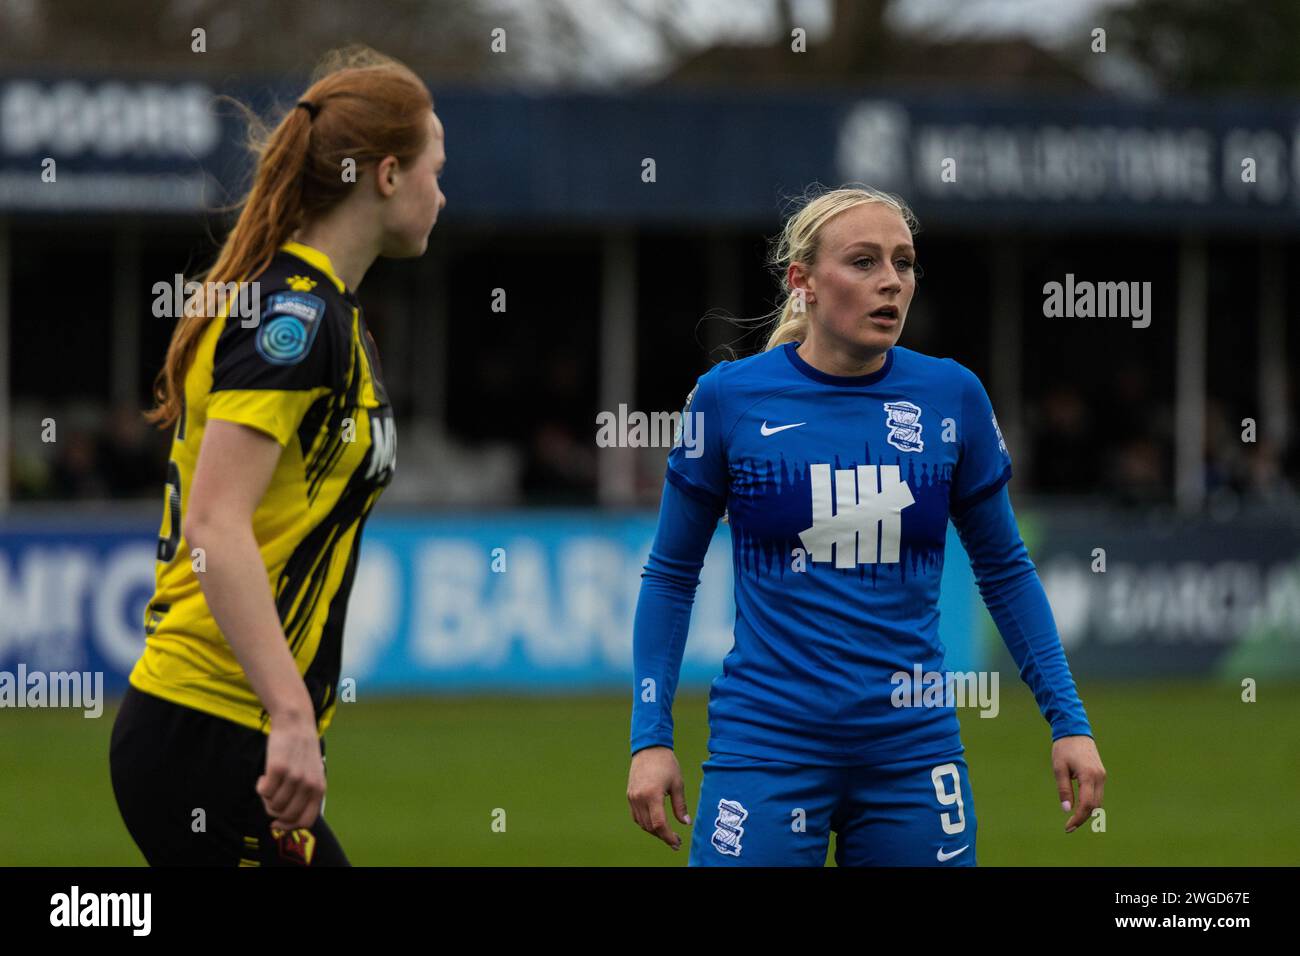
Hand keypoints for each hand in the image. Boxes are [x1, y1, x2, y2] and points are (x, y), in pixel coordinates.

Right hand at [257, 712, 325, 830]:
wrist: (295, 723)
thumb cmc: (301, 751)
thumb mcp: (312, 774)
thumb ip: (305, 796)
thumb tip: (284, 822)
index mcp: (319, 789)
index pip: (305, 821)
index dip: (289, 826)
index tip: (276, 823)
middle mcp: (309, 785)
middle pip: (286, 816)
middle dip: (274, 812)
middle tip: (270, 797)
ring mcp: (294, 777)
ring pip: (273, 805)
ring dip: (266, 798)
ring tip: (270, 782)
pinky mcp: (278, 768)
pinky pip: (263, 792)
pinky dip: (260, 787)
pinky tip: (263, 776)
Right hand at [627, 746, 690, 849]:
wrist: (649, 748)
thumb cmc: (666, 764)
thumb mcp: (677, 784)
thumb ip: (680, 805)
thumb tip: (685, 823)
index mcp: (653, 795)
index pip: (659, 824)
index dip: (668, 836)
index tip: (677, 843)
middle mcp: (640, 798)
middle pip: (649, 827)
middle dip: (662, 836)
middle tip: (675, 841)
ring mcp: (632, 797)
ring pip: (641, 823)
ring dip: (653, 831)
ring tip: (666, 833)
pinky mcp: (630, 795)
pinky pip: (636, 815)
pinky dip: (645, 823)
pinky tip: (655, 823)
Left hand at [1052, 735, 1104, 832]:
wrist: (1075, 731)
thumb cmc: (1064, 748)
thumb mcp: (1059, 768)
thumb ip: (1064, 789)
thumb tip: (1067, 809)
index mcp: (1088, 776)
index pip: (1087, 804)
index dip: (1078, 818)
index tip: (1068, 827)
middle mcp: (1099, 777)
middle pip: (1095, 806)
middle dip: (1083, 819)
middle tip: (1069, 827)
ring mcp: (1102, 776)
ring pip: (1098, 801)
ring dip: (1088, 813)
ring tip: (1073, 820)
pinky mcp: (1101, 775)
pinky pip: (1097, 794)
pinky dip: (1090, 803)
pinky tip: (1080, 808)